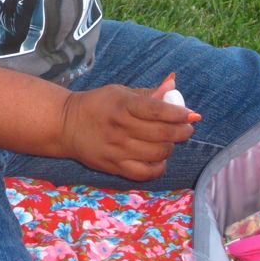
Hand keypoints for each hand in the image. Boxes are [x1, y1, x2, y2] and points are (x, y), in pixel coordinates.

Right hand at [59, 81, 195, 180]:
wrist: (66, 125)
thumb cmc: (98, 105)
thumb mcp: (120, 92)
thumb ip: (148, 94)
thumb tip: (173, 87)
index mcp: (122, 105)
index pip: (157, 110)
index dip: (179, 114)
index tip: (193, 115)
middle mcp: (120, 128)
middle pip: (162, 134)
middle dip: (182, 131)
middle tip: (186, 128)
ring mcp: (117, 150)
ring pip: (157, 153)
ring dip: (171, 147)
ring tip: (170, 140)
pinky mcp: (114, 166)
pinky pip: (145, 172)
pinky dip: (158, 166)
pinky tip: (158, 158)